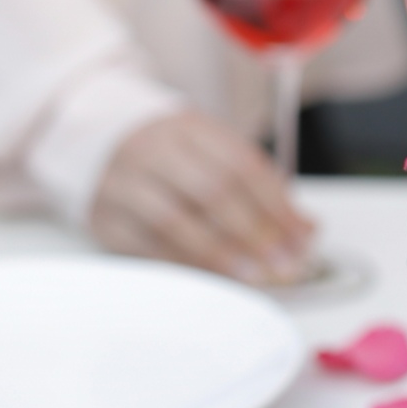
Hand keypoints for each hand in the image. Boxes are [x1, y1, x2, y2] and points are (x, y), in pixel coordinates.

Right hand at [89, 111, 315, 284]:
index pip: (240, 165)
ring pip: (174, 222)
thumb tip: (306, 230)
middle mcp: (154, 152)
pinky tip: (214, 278)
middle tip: (283, 262)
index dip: (275, 203)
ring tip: (254, 275)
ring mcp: (123, 185)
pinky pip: (147, 248)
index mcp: (191, 129)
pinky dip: (186, 265)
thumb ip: (262, 188)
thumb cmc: (177, 158)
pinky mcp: (104, 220)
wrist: (100, 145)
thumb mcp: (218, 153)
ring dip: (220, 254)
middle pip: (210, 191)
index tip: (301, 235)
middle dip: (254, 231)